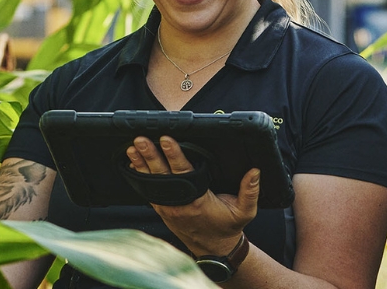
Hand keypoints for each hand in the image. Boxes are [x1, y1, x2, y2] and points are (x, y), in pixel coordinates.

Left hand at [126, 135, 258, 256]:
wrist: (214, 249)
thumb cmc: (228, 227)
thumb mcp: (245, 211)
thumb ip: (250, 191)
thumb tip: (254, 171)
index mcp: (197, 200)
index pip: (183, 172)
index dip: (174, 154)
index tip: (166, 139)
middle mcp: (179, 203)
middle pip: (161, 174)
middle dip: (150, 155)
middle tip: (141, 139)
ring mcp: (168, 207)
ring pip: (151, 181)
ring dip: (141, 163)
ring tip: (131, 147)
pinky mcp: (163, 209)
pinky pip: (149, 190)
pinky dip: (140, 176)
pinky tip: (133, 163)